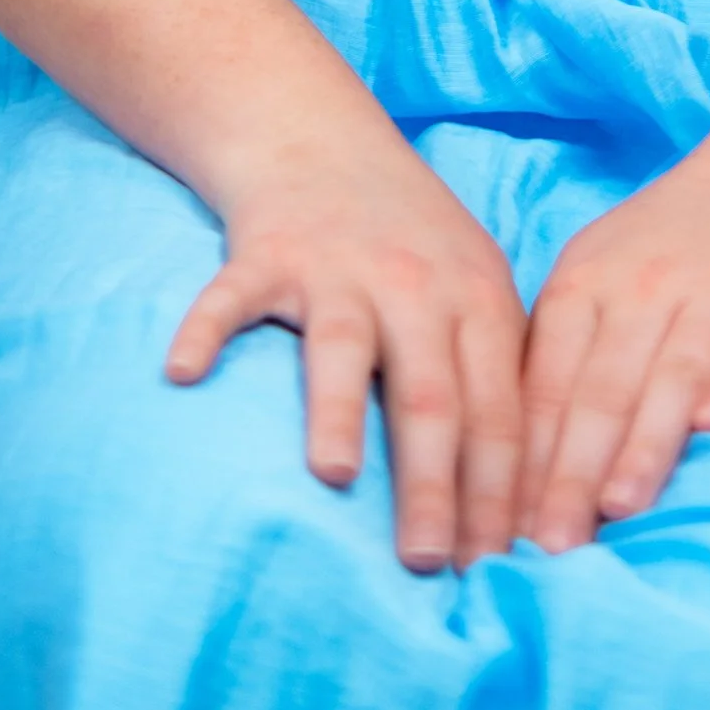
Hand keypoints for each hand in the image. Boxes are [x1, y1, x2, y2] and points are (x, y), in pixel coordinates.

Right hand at [166, 133, 526, 573]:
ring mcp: (337, 267)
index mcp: (477, 300)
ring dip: (338, 410)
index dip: (502, 492)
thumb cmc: (412, 243)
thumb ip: (497, 379)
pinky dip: (205, 330)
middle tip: (428, 564)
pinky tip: (183, 373)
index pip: (501, 410)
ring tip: (335, 476)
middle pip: (432, 396)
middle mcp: (414, 284)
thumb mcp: (476, 290)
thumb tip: (526, 510)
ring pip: (342, 347)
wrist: (322, 139)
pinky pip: (232, 298)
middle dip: (435, 484)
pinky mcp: (266, 252)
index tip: (500, 569)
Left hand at [517, 147, 709, 551]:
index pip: (547, 382)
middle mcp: (643, 287)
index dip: (525, 458)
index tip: (506, 530)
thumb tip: (512, 467)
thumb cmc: (669, 242)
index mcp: (584, 283)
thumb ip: (562, 360)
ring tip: (620, 506)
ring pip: (673, 374)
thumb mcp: (597, 277)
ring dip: (645, 441)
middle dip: (573, 472)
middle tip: (551, 547)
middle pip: (602, 389)